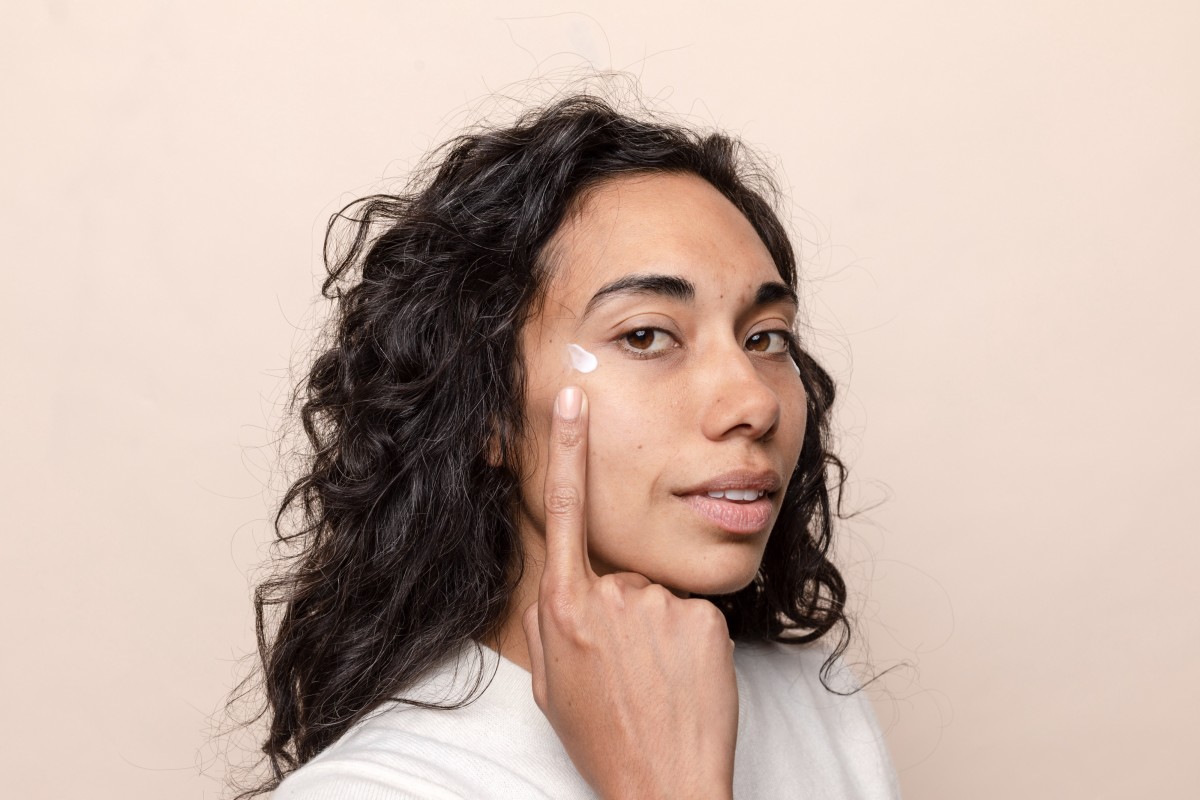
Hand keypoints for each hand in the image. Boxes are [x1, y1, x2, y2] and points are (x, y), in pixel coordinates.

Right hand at [522, 385, 737, 799]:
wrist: (664, 786)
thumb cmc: (603, 739)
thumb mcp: (550, 683)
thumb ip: (547, 621)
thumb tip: (556, 581)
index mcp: (564, 608)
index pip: (564, 513)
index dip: (567, 452)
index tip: (572, 401)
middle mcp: (610, 597)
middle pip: (621, 575)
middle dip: (626, 611)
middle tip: (629, 671)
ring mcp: (659, 606)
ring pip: (660, 598)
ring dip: (660, 631)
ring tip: (657, 684)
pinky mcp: (705, 619)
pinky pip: (694, 615)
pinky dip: (691, 643)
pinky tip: (685, 682)